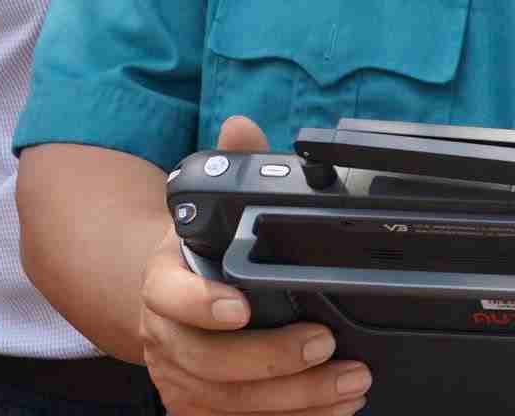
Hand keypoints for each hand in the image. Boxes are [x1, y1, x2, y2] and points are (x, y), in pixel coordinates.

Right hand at [141, 116, 373, 415]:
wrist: (169, 303)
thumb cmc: (202, 256)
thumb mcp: (212, 210)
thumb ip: (233, 170)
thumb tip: (241, 127)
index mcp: (164, 283)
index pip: (171, 296)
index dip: (202, 304)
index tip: (241, 306)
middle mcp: (166, 338)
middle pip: (210, 361)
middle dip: (272, 359)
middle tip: (326, 345)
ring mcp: (180, 381)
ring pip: (229, 404)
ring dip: (295, 400)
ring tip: (350, 383)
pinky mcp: (198, 411)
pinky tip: (332, 412)